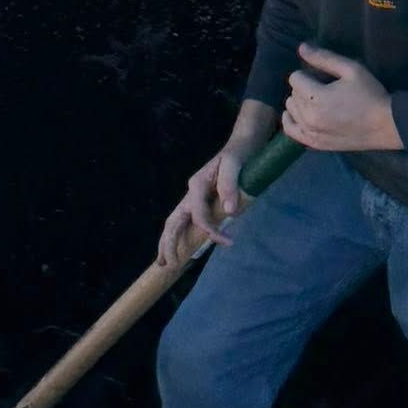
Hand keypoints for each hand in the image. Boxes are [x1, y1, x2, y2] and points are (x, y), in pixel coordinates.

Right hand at [157, 131, 262, 267]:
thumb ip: (230, 186)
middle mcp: (191, 192)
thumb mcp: (235, 165)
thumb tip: (229, 212)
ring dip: (168, 241)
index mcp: (196, 184)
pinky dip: (180, 235)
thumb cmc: (240, 153)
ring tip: (164, 262)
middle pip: (173, 221)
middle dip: (168, 243)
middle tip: (166, 264)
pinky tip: (180, 246)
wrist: (243, 143)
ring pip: (176, 222)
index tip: (228, 241)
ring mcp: (194, 196)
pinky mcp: (201, 199)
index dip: (211, 230)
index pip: (198, 215)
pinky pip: (187, 221)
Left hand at [282, 44, 402, 151]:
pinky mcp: (315, 144)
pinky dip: (292, 120)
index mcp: (315, 98)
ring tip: (317, 102)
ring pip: (290, 110)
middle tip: (323, 89)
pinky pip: (290, 131)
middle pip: (292, 94)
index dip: (308, 74)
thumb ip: (324, 58)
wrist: (386, 125)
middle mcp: (308, 117)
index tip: (322, 77)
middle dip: (304, 88)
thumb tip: (301, 47)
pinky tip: (302, 115)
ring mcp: (310, 133)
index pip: (295, 78)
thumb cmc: (370, 94)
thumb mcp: (351, 69)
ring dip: (299, 103)